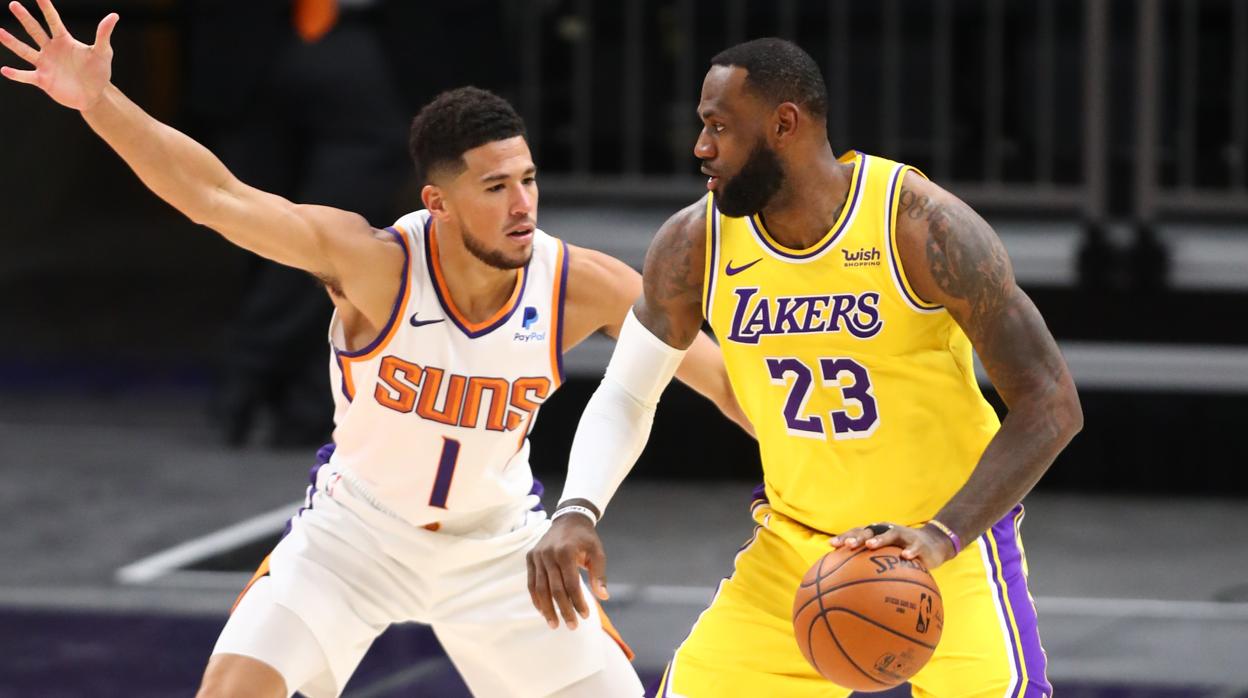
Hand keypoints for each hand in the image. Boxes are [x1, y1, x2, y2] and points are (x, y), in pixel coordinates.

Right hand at [0, 0, 117, 109]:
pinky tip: (4, 70)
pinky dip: (16, 74)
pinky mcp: (43, 80)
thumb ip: (104, 34)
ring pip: (25, 51)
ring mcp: (45, 64)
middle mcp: (51, 50)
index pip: (54, 21)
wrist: (94, 95)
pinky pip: (26, 76)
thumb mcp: (103, 52)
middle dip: (25, 18)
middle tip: (14, 4)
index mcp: (64, 41)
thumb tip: (114, 15)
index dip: (47, 9)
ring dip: (12, 42)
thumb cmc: (99, 72)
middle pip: (35, 31)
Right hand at [526, 511, 607, 629]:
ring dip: (547, 609)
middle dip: (564, 610)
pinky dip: (536, 599)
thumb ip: (599, 574)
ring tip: (554, 624)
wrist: (568, 518)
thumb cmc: (585, 538)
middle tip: (572, 626)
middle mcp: (548, 554)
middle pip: (555, 589)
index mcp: (565, 551)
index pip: (571, 583)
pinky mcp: (530, 557)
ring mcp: (537, 556)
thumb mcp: (597, 552)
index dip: (578, 601)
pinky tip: (543, 611)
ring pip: (540, 588)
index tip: (585, 616)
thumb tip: (603, 597)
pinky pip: (531, 583)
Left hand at [829, 522, 956, 569]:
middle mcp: (887, 531)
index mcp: (876, 534)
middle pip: (869, 531)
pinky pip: (914, 547)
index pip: (857, 533)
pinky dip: (910, 551)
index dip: (844, 537)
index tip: (831, 545)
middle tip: (848, 545)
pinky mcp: (919, 543)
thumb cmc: (903, 554)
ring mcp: (903, 535)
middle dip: (858, 537)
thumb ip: (872, 567)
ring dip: (880, 539)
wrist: (933, 545)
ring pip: (890, 534)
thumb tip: (849, 587)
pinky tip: (905, 557)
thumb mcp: (888, 558)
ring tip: (870, 546)